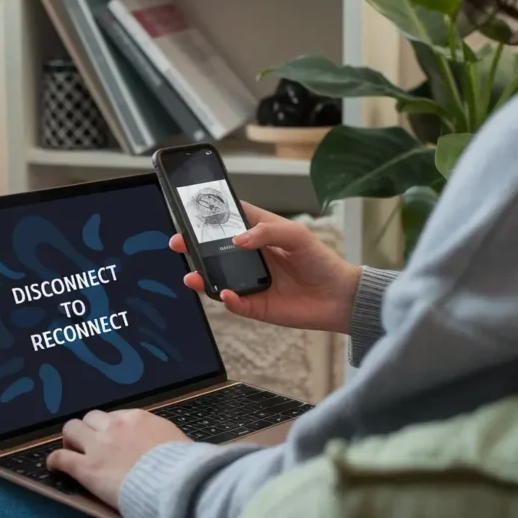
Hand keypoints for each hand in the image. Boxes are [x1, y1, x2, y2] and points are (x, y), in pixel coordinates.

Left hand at [46, 409, 188, 508]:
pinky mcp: (86, 468)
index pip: (115, 416)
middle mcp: (114, 426)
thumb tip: (165, 445)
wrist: (171, 482)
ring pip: (71, 429)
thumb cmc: (180, 464)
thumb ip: (162, 438)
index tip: (112, 439)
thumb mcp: (175, 440)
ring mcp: (98, 446)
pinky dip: (55, 460)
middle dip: (88, 429)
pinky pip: (61, 458)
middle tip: (89, 444)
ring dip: (70, 439)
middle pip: (90, 417)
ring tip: (71, 450)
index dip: (110, 428)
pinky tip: (53, 466)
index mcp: (137, 418)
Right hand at [170, 202, 360, 333]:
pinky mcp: (255, 305)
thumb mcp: (296, 235)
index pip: (229, 220)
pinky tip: (225, 294)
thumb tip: (237, 239)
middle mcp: (250, 257)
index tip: (190, 211)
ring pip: (218, 278)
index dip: (209, 215)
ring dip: (202, 276)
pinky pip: (234, 303)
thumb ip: (267, 231)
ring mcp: (250, 281)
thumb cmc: (320, 260)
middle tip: (178, 242)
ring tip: (191, 274)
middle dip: (193, 246)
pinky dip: (227, 299)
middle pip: (214, 249)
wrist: (339, 297)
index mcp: (259, 233)